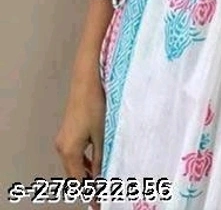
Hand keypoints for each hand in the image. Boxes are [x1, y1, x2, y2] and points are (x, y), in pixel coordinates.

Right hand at [55, 73, 105, 208]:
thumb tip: (101, 176)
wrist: (85, 82)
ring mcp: (62, 139)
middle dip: (86, 185)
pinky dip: (83, 161)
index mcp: (69, 151)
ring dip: (85, 172)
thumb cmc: (95, 107)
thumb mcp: (101, 134)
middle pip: (73, 174)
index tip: (99, 202)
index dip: (89, 193)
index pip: (78, 180)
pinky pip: (73, 153)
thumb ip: (100, 157)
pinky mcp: (66, 131)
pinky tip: (94, 163)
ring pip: (73, 164)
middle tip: (101, 194)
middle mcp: (61, 147)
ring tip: (100, 181)